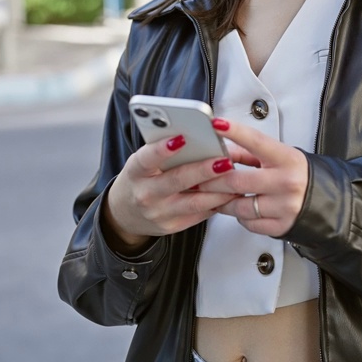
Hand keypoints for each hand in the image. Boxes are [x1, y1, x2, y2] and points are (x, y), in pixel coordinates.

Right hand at [102, 134, 237, 250]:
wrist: (125, 214)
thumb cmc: (140, 179)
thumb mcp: (142, 162)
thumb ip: (162, 151)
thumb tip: (195, 134)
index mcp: (136, 172)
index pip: (147, 159)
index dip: (162, 149)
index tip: (181, 138)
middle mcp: (146, 194)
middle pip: (177, 180)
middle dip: (203, 170)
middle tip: (224, 160)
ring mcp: (159, 213)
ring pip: (194, 202)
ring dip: (218, 190)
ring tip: (235, 177)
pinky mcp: (172, 226)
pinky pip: (199, 214)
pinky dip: (217, 202)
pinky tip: (231, 192)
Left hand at [197, 118, 309, 236]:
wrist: (328, 202)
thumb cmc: (300, 175)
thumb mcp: (280, 157)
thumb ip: (251, 154)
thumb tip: (222, 152)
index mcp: (287, 159)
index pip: (256, 141)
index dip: (234, 131)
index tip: (216, 124)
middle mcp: (287, 182)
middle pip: (237, 181)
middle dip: (213, 181)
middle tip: (200, 180)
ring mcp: (284, 206)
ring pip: (239, 206)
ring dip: (224, 202)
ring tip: (220, 197)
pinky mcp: (281, 226)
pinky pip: (249, 223)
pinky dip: (241, 217)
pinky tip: (243, 210)